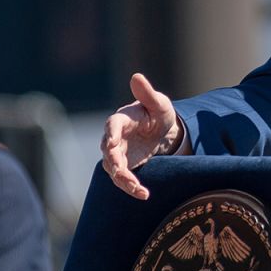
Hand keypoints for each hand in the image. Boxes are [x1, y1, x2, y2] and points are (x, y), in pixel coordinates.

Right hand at [101, 73, 182, 199]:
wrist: (161, 131)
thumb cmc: (158, 113)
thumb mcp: (159, 103)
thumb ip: (147, 93)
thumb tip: (136, 76)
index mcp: (121, 119)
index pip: (112, 124)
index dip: (111, 133)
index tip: (111, 142)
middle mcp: (114, 137)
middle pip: (108, 150)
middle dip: (114, 161)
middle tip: (121, 171)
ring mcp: (117, 154)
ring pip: (113, 169)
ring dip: (123, 180)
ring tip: (138, 189)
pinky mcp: (124, 167)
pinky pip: (122, 179)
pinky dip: (131, 187)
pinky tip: (143, 194)